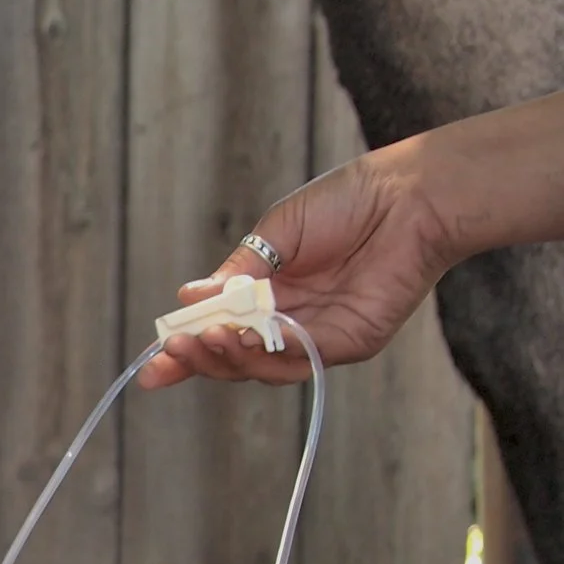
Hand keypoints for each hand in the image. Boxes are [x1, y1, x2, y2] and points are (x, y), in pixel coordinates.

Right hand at [139, 146, 447, 388]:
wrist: (410, 195)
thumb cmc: (348, 201)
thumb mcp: (276, 233)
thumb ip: (237, 272)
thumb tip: (187, 297)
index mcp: (269, 293)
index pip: (220, 329)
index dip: (186, 348)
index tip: (153, 363)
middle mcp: (289, 320)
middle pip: (234, 357)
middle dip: (198, 358)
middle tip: (172, 351)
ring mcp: (317, 336)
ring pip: (260, 368)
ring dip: (226, 359)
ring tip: (204, 339)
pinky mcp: (348, 343)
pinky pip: (298, 361)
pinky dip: (266, 356)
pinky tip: (243, 338)